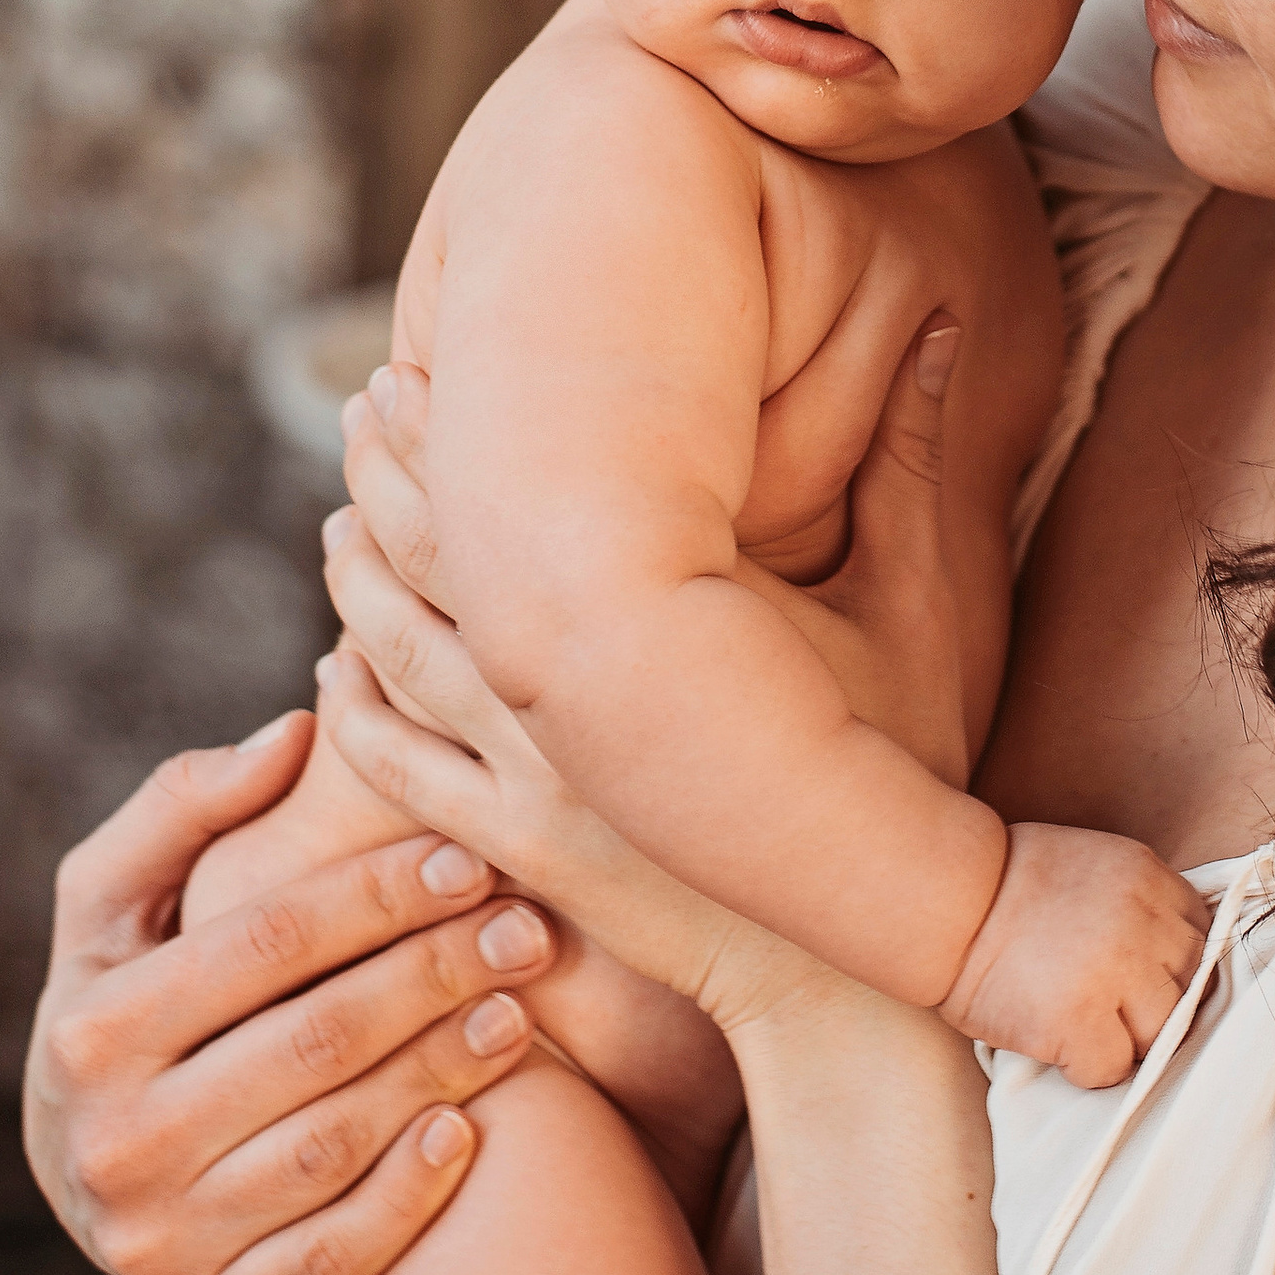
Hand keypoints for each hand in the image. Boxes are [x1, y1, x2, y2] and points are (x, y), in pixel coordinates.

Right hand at [23, 714, 557, 1274]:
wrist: (83, 1171)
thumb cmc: (123, 996)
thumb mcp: (113, 900)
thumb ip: (182, 806)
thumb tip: (293, 732)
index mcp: (90, 1028)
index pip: (265, 944)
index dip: (378, 893)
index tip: (468, 857)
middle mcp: (115, 1145)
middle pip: (315, 1042)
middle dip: (436, 973)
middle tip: (526, 928)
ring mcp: (159, 1243)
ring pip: (335, 1145)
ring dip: (443, 1070)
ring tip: (519, 1009)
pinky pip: (332, 1258)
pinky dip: (408, 1197)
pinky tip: (470, 1129)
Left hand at [328, 321, 991, 1024]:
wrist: (857, 950)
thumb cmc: (898, 762)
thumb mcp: (911, 597)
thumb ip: (904, 453)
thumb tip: (941, 324)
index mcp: (651, 610)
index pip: (510, 492)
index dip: (447, 428)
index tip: (410, 370)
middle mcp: (571, 688)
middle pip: (433, 560)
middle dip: (386, 478)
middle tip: (358, 408)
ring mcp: (537, 775)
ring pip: (401, 660)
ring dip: (355, 584)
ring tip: (333, 521)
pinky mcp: (523, 849)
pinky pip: (405, 776)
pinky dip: (357, 716)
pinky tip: (333, 674)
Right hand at [939, 820, 1212, 1088]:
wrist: (942, 900)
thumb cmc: (1004, 887)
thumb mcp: (1091, 868)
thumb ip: (1138, 905)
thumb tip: (1171, 964)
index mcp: (1146, 876)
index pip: (1203, 935)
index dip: (1174, 965)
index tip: (1146, 979)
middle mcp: (1142, 922)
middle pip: (1192, 987)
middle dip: (1159, 1006)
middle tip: (1116, 1012)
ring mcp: (1115, 972)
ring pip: (1162, 1034)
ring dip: (1129, 1041)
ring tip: (1087, 1030)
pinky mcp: (1079, 1020)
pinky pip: (1113, 1068)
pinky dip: (1088, 1068)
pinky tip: (1058, 1045)